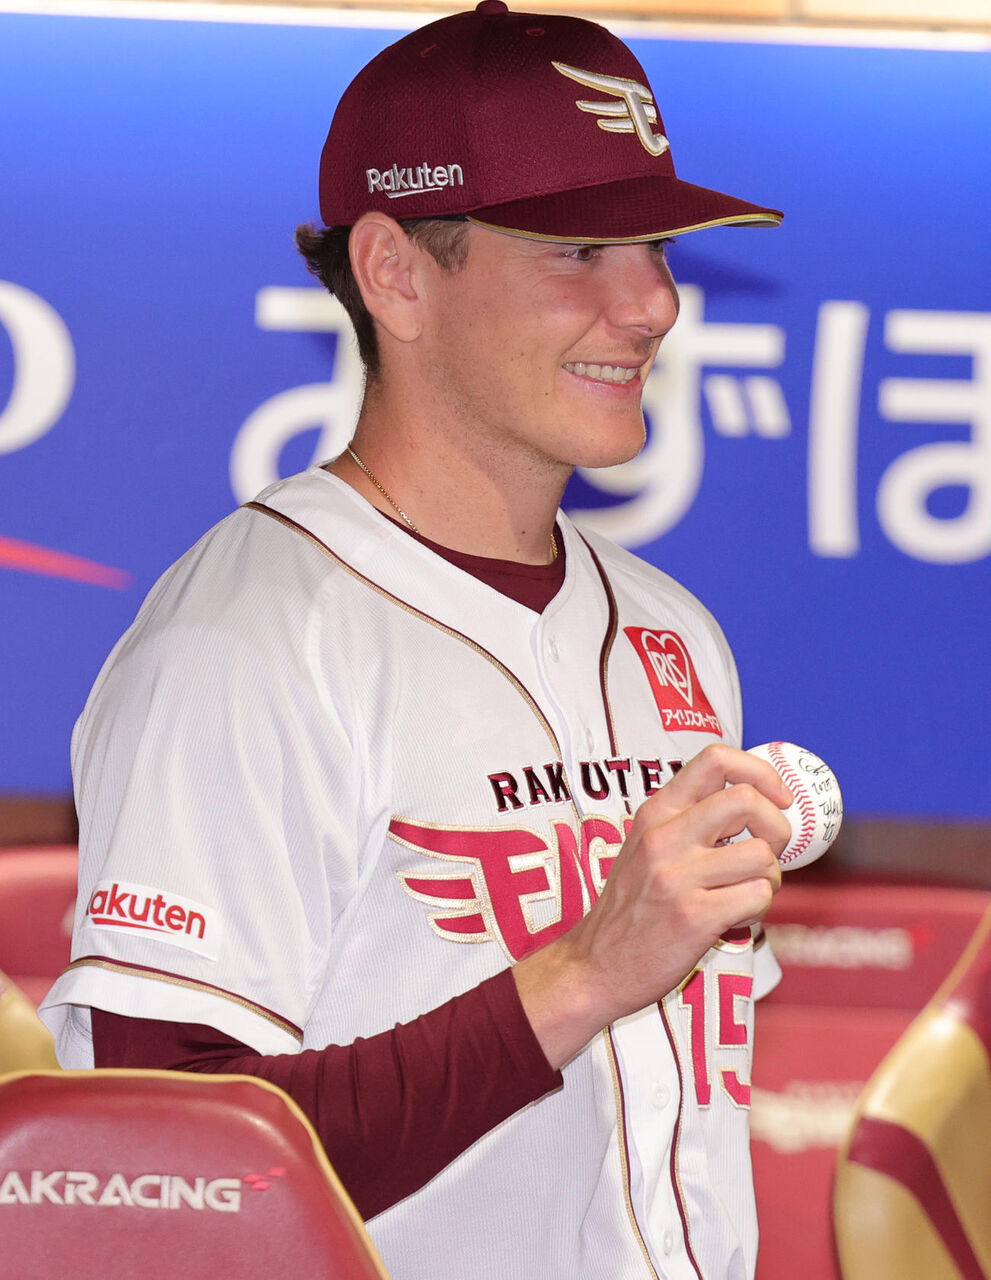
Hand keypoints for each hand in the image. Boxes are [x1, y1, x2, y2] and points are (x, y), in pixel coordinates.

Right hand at [513, 743, 791, 1067]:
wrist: (594, 964)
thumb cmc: (632, 905)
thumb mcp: (647, 845)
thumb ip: (690, 819)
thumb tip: (757, 800)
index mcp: (656, 812)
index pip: (715, 759)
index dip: (760, 773)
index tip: (776, 798)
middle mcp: (665, 836)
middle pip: (747, 801)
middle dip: (777, 828)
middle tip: (768, 852)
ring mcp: (677, 877)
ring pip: (762, 856)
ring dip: (770, 878)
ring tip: (746, 892)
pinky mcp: (694, 916)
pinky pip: (758, 896)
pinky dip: (759, 908)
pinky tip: (736, 917)